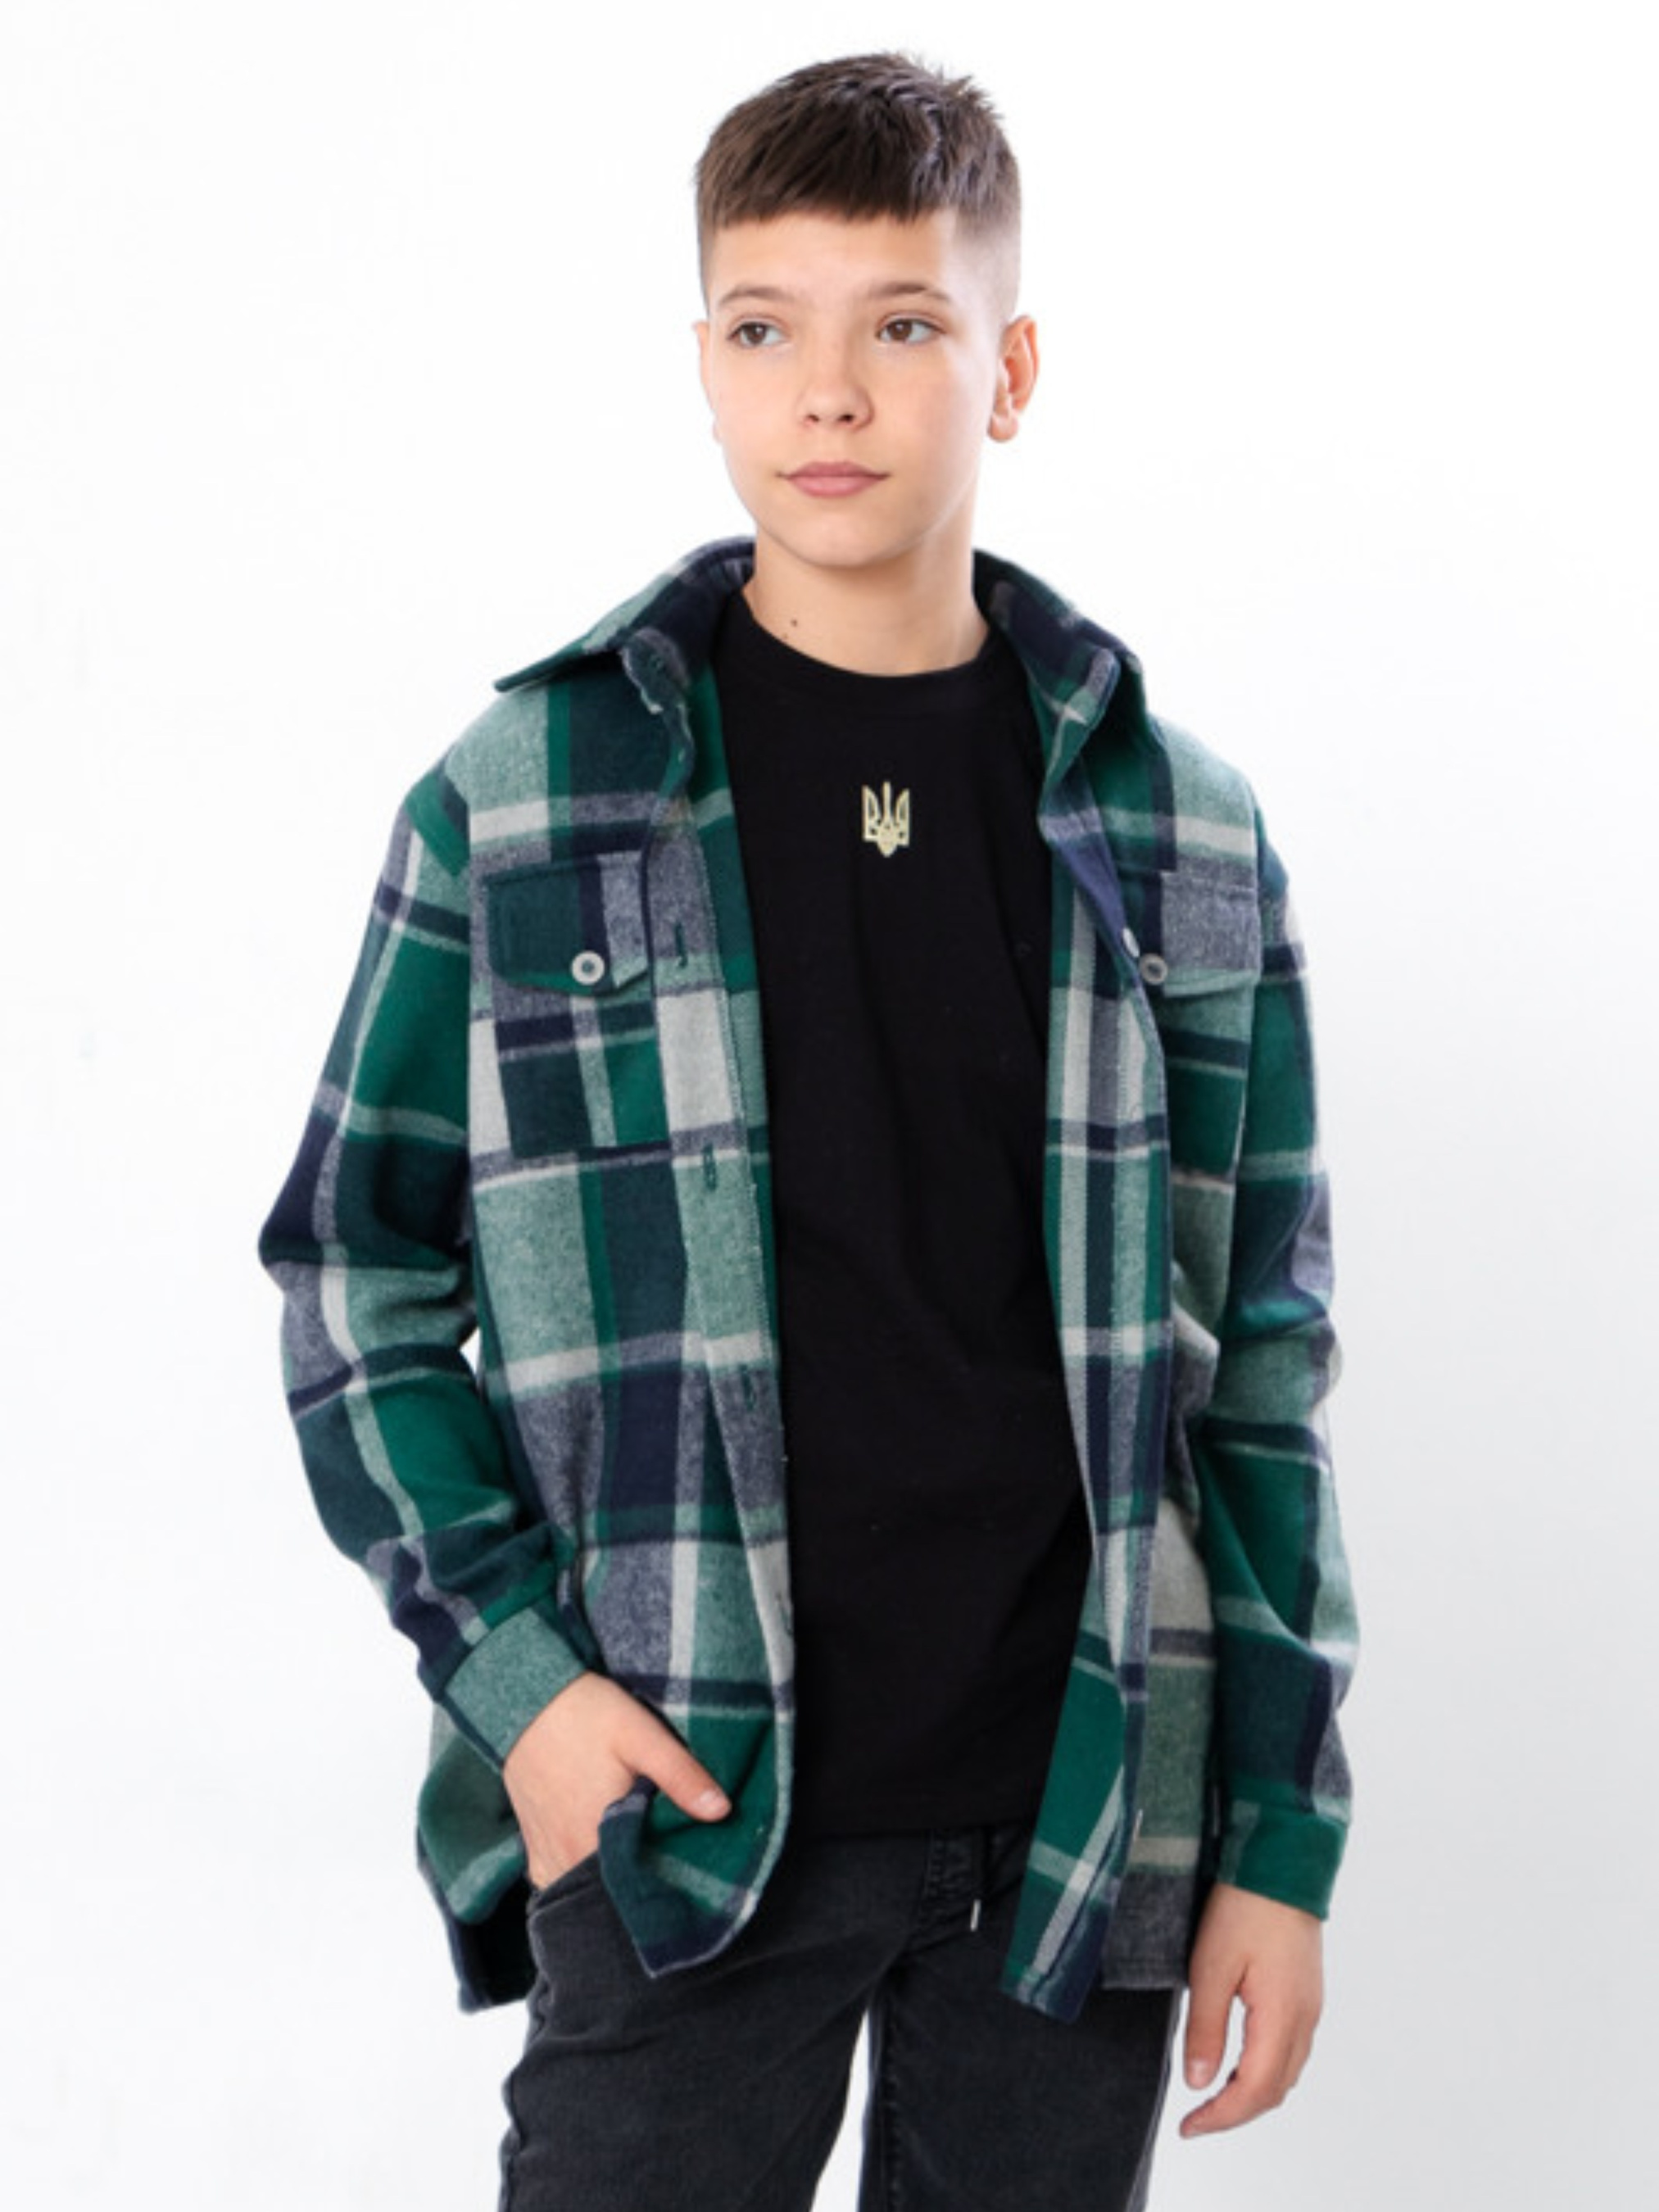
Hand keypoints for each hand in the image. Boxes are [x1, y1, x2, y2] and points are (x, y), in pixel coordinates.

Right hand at [501, 1674, 729, 1887]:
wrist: (526, 1700)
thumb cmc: (586, 1716)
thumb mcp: (642, 1736)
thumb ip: (681, 1775)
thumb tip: (722, 1812)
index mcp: (597, 1840)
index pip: (641, 1889)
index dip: (669, 1887)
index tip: (692, 1876)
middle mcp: (567, 1859)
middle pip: (613, 1895)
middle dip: (642, 1886)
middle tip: (671, 1865)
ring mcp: (547, 1858)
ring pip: (585, 1891)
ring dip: (612, 1885)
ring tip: (641, 1863)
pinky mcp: (533, 1849)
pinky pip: (560, 1882)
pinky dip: (581, 1879)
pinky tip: (603, 1861)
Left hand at [1179, 1883, 1323, 2137]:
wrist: (1281, 1862)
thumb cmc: (1244, 1907)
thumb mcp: (1211, 1967)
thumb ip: (1206, 2029)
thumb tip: (1199, 2082)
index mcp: (1282, 2017)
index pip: (1255, 2091)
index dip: (1221, 2117)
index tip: (1188, 2127)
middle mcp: (1304, 2019)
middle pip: (1276, 2091)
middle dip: (1236, 2113)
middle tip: (1197, 2118)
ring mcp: (1309, 2006)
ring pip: (1286, 2072)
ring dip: (1252, 2094)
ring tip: (1213, 2096)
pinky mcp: (1306, 1992)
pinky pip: (1290, 2050)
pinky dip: (1265, 2070)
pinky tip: (1239, 2063)